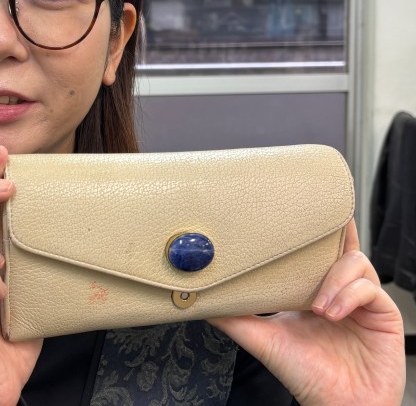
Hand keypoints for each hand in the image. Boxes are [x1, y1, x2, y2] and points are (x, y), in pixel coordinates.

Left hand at [208, 220, 405, 405]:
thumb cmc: (303, 374)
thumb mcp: (262, 339)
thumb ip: (234, 317)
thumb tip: (200, 301)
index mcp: (311, 288)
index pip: (312, 250)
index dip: (306, 229)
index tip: (291, 210)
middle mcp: (337, 288)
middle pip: (339, 245)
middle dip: (329, 231)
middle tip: (314, 225)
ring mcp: (361, 299)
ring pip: (354, 261)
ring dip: (332, 278)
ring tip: (316, 306)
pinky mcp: (384, 314)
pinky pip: (370, 288)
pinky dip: (348, 294)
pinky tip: (331, 313)